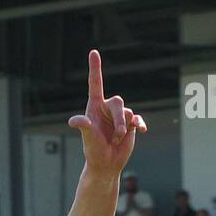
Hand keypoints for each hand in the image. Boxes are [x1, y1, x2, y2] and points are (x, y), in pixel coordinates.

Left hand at [68, 48, 145, 178]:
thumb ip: (84, 126)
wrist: (106, 164)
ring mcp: (119, 116)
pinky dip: (140, 124)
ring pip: (128, 112)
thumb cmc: (93, 150)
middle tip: (116, 135)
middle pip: (118, 102)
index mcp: (94, 107)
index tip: (93, 52)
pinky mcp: (130, 124)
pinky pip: (138, 119)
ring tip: (117, 140)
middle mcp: (107, 109)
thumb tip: (74, 121)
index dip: (95, 68)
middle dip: (119, 119)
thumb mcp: (88, 137)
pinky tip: (141, 130)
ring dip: (124, 128)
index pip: (95, 84)